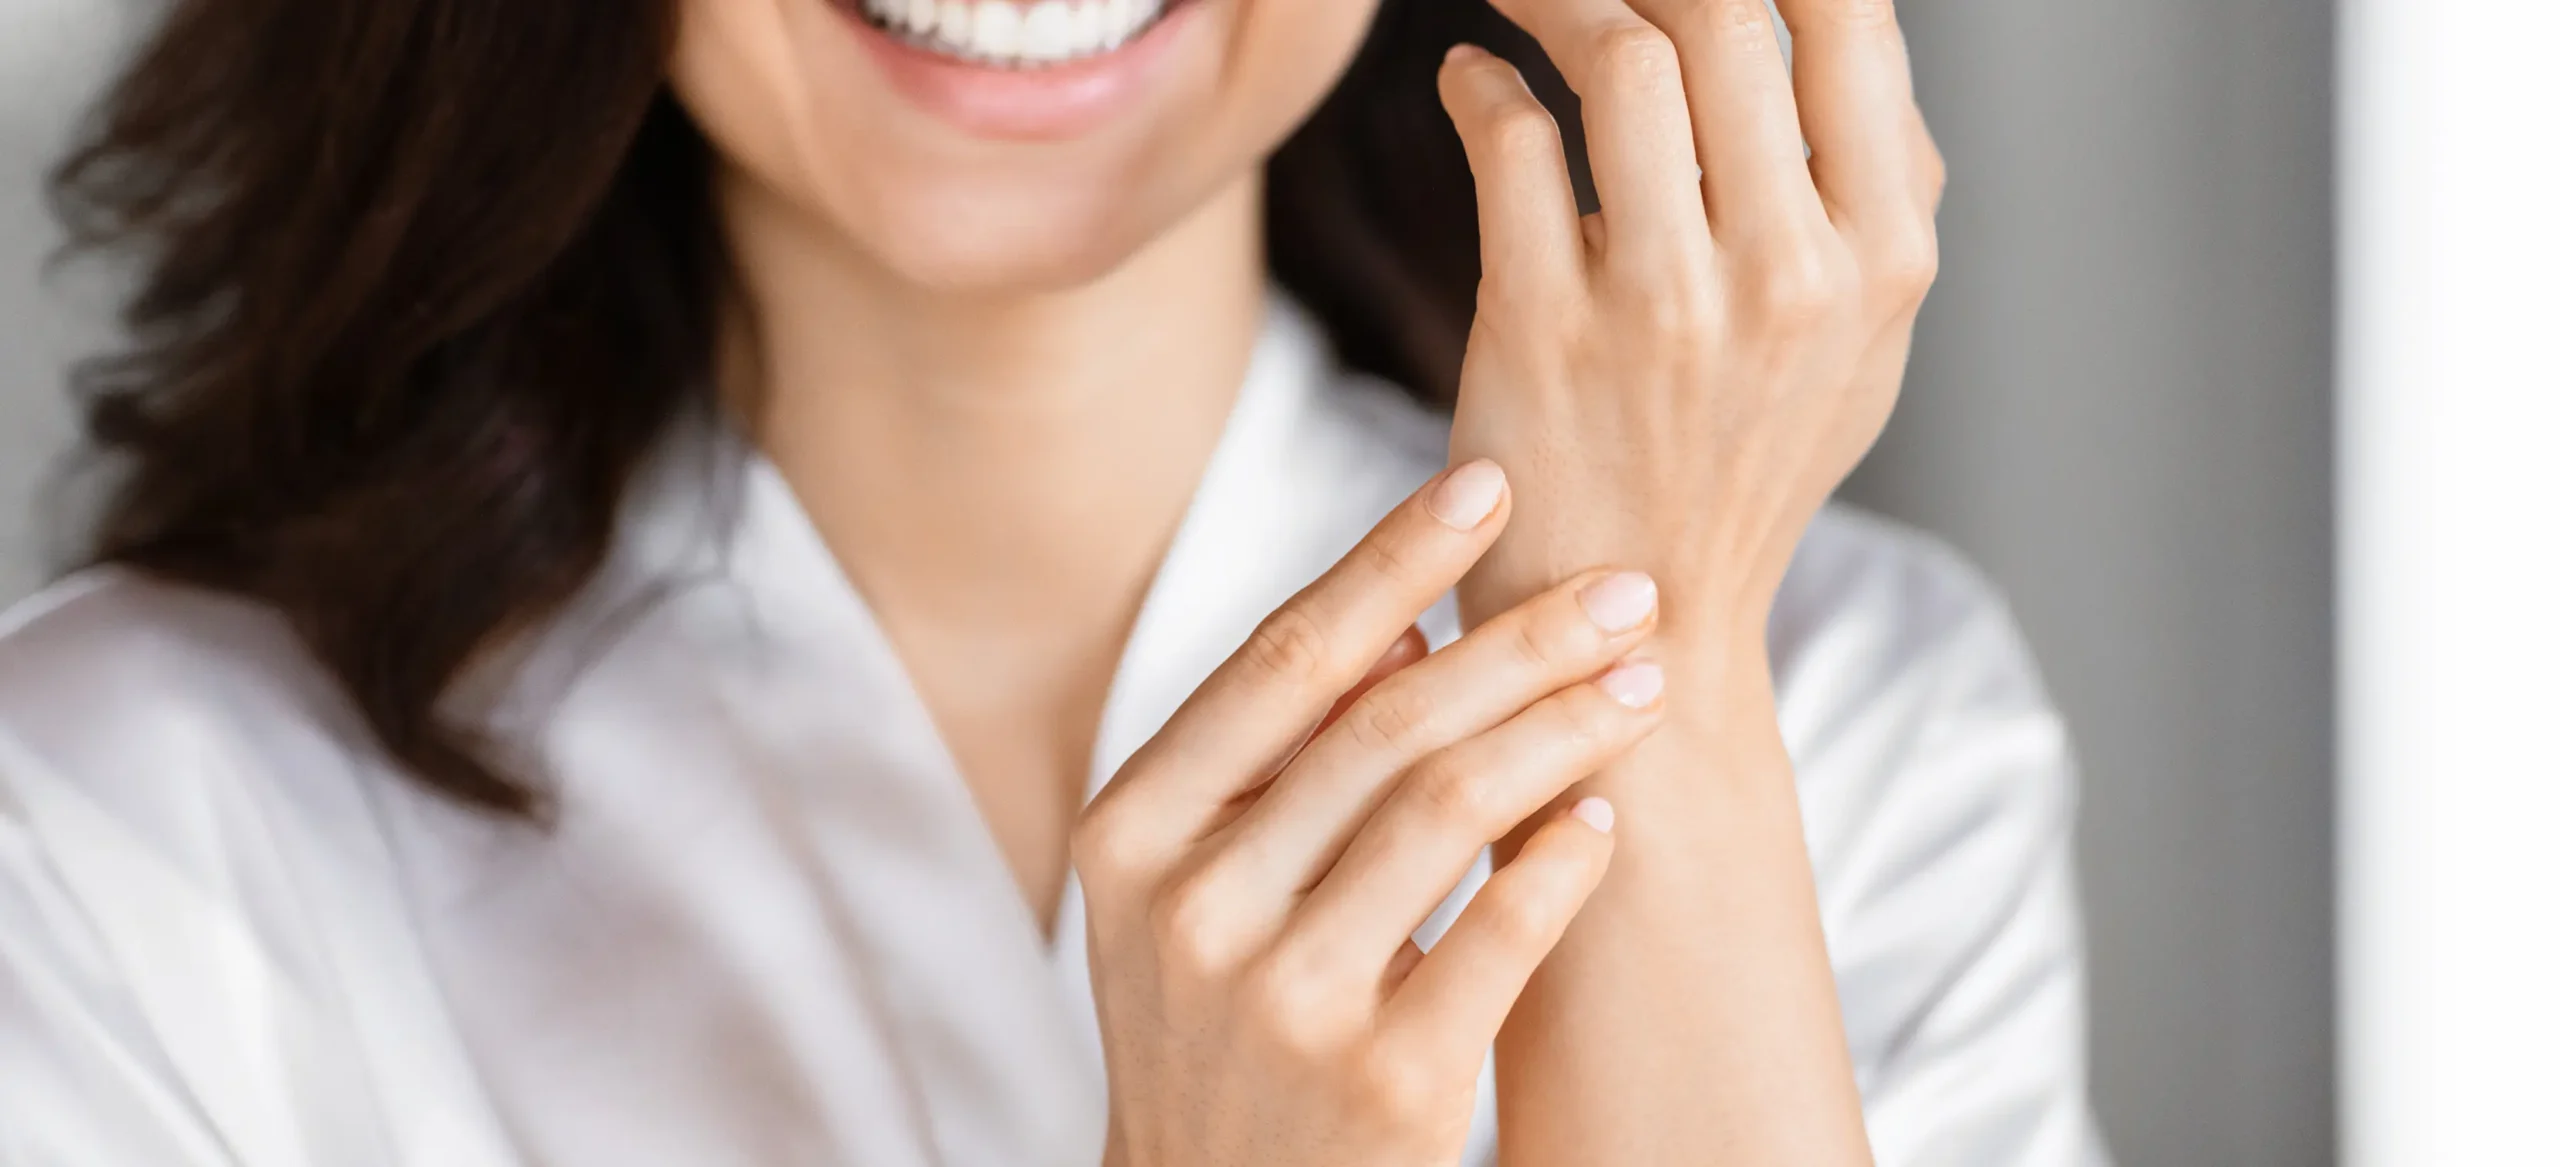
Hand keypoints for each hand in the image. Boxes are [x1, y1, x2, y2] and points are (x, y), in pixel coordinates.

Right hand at [1074, 462, 1669, 1165]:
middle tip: (1628, 587)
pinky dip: (1567, 861)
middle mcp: (1193, 911)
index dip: (1394, 560)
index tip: (1487, 482)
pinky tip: (1607, 815)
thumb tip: (1395, 623)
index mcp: (1133, 837)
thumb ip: (1268, 763)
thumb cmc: (1216, 1033)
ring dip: (1568, 727)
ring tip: (1647, 683)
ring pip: (1451, 808)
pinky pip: (1504, 936)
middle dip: (1523, 637)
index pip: (1282, 661)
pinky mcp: (1385, 1085)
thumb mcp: (1187, 894)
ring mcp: (1284, 1002)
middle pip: (1386, 721)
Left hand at [1438, 0, 1943, 652]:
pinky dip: (1479, 82)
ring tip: (1523, 1)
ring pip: (1621, 60)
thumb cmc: (1746, 465)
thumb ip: (1878, 195)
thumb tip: (1846, 32)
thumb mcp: (1864, 346)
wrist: (1646, 624)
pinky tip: (1472, 78)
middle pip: (1726, 17)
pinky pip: (1510, 140)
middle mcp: (1788, 275)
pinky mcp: (1542, 328)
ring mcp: (1664, 305)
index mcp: (1880, 258)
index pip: (1851, 23)